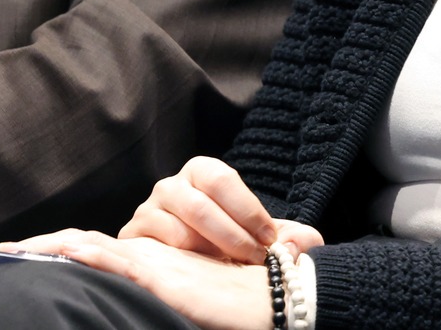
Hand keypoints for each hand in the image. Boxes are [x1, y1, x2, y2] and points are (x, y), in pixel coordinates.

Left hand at [1, 230, 275, 329]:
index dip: (53, 248)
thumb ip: (153, 297)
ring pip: (91, 249)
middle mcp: (145, 256)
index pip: (90, 249)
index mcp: (146, 261)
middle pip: (80, 243)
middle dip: (38, 247)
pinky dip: (90, 258)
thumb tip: (116, 312)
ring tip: (13, 252)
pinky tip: (66, 255)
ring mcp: (152, 264)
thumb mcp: (180, 300)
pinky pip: (120, 264)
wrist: (268, 301)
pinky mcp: (163, 278)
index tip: (13, 254)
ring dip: (50, 249)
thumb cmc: (229, 303)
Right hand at [120, 157, 322, 260]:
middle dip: (232, 236)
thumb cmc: (229, 244)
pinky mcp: (132, 236)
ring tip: (225, 266)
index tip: (269, 239)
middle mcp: (172, 185)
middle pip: (200, 205)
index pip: (224, 180)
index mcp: (203, 172)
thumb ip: (290, 236)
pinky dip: (177, 259)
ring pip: (177, 229)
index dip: (248, 210)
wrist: (191, 262)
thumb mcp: (262, 237)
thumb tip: (308, 243)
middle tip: (253, 259)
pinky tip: (195, 268)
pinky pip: (151, 245)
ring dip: (206, 251)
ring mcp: (148, 209)